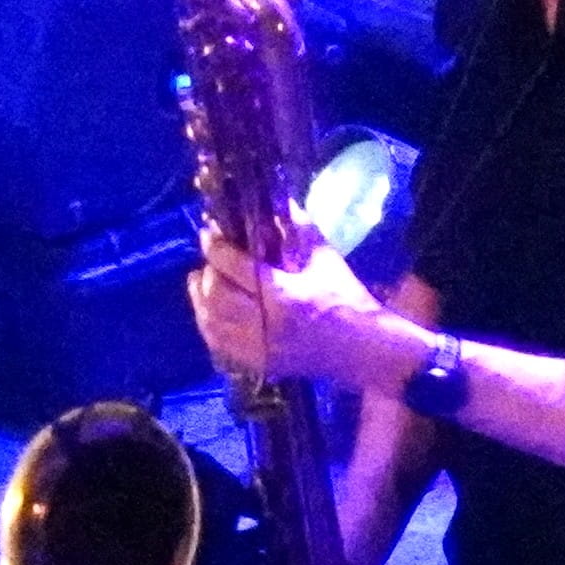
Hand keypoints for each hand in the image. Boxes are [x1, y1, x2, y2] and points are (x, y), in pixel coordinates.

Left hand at [189, 228, 387, 392]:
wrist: (364, 349)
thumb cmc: (348, 299)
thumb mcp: (326, 259)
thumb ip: (300, 228)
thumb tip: (279, 200)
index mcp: (283, 295)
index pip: (235, 267)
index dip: (216, 247)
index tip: (209, 234)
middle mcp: (265, 325)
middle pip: (217, 296)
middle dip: (207, 274)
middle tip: (209, 259)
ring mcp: (260, 348)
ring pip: (212, 324)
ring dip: (200, 300)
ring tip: (200, 282)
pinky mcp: (260, 364)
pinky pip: (220, 345)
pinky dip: (209, 326)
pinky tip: (209, 312)